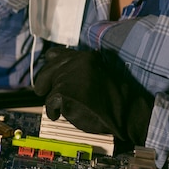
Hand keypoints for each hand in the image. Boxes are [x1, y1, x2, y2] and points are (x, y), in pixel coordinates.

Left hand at [33, 47, 153, 145]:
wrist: (126, 113)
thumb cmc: (115, 99)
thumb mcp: (97, 75)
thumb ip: (78, 71)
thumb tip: (56, 74)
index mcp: (85, 57)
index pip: (56, 54)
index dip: (50, 65)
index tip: (49, 74)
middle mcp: (76, 62)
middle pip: (47, 71)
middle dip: (44, 82)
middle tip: (42, 91)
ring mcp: (70, 76)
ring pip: (49, 88)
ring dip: (53, 99)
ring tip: (65, 107)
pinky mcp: (64, 92)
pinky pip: (50, 103)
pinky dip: (53, 111)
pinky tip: (60, 115)